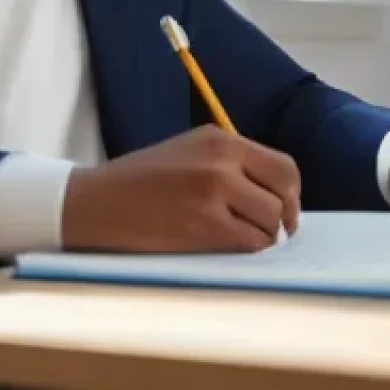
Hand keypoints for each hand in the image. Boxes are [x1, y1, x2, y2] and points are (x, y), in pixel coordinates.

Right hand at [61, 125, 300, 253]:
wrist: (98, 202)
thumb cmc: (142, 180)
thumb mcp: (190, 151)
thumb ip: (231, 163)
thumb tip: (273, 192)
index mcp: (221, 139)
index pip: (283, 166)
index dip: (292, 194)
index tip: (286, 211)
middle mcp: (223, 160)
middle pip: (283, 194)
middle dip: (284, 218)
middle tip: (276, 233)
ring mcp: (215, 191)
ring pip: (269, 221)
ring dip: (262, 237)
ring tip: (241, 238)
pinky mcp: (204, 224)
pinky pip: (248, 242)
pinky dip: (246, 249)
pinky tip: (226, 247)